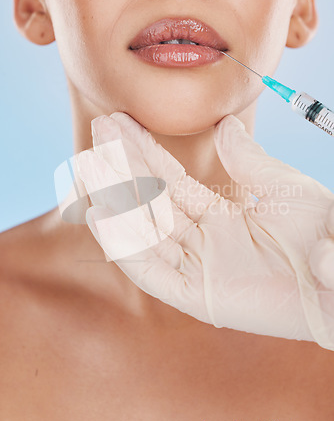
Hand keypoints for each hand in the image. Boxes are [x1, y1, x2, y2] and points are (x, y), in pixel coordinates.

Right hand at [76, 112, 333, 349]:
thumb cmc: (321, 232)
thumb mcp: (281, 187)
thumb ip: (247, 161)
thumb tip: (224, 126)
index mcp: (219, 217)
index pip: (170, 181)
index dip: (144, 151)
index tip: (119, 123)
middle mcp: (202, 242)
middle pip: (150, 203)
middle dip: (122, 167)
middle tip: (99, 131)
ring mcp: (198, 269)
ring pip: (144, 233)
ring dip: (115, 200)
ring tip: (91, 163)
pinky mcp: (198, 297)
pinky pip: (151, 271)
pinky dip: (124, 246)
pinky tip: (100, 214)